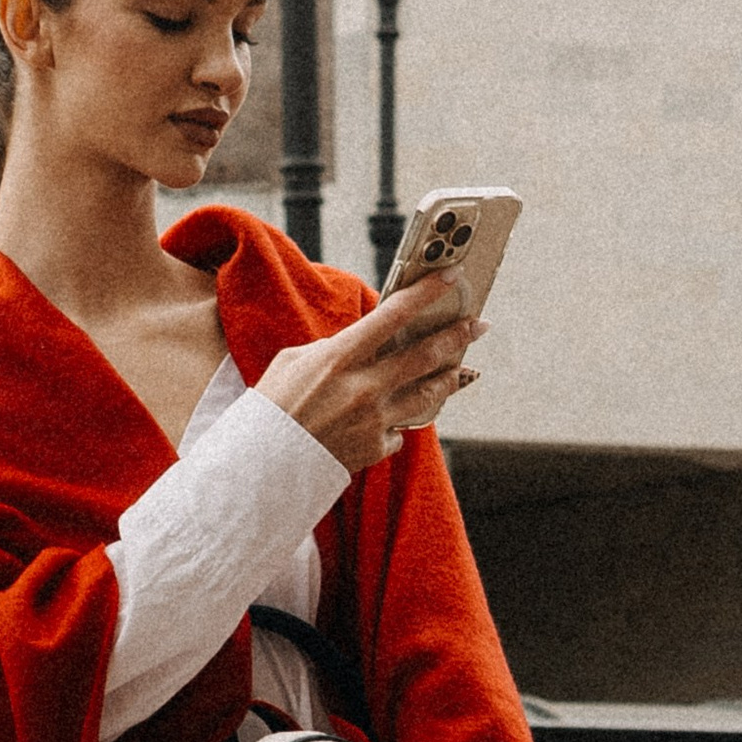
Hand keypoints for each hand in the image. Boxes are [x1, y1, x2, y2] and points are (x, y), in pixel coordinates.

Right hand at [256, 282, 482, 480]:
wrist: (263, 464)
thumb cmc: (272, 406)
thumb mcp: (294, 361)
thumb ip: (333, 349)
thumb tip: (360, 344)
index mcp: (340, 357)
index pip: (393, 316)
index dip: (425, 293)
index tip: (450, 277)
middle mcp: (364, 387)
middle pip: (425, 355)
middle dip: (456, 335)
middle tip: (478, 324)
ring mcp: (374, 419)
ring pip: (428, 394)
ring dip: (449, 378)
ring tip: (462, 368)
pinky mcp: (375, 448)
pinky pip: (400, 430)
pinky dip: (399, 422)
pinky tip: (396, 416)